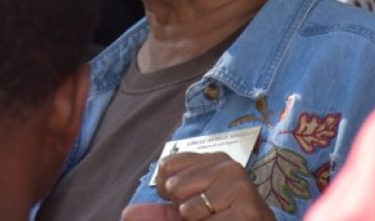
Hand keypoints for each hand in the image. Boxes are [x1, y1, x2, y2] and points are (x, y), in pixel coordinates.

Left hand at [122, 152, 273, 219]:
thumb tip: (127, 214)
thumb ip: (159, 214)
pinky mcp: (247, 211)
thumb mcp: (189, 214)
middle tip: (210, 214)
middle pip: (174, 186)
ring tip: (219, 220)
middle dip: (184, 210)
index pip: (167, 165)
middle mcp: (227, 166)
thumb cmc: (224, 220)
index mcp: (213, 160)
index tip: (187, 200)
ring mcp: (239, 187)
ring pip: (187, 209)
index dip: (168, 190)